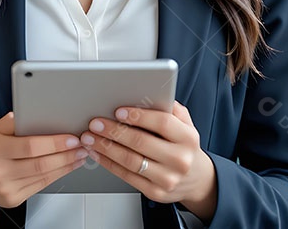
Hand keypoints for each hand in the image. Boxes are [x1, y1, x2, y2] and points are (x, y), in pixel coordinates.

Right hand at [0, 111, 88, 222]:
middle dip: (65, 155)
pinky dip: (58, 175)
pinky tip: (67, 166)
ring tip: (79, 155)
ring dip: (66, 165)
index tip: (71, 138)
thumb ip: (12, 121)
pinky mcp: (14, 199)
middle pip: (40, 163)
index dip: (54, 143)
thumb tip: (31, 112)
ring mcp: (6, 187)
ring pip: (43, 176)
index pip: (30, 146)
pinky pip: (41, 185)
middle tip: (81, 146)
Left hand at [79, 100, 216, 218]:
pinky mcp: (155, 192)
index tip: (118, 111)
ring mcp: (168, 178)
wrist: (196, 179)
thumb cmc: (184, 146)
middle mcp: (180, 160)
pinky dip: (108, 163)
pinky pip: (127, 176)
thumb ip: (169, 108)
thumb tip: (146, 94)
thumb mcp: (185, 124)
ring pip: (131, 161)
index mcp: (188, 138)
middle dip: (114, 131)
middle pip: (141, 142)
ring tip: (91, 138)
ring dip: (106, 148)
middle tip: (96, 123)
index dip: (139, 116)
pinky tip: (98, 153)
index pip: (162, 123)